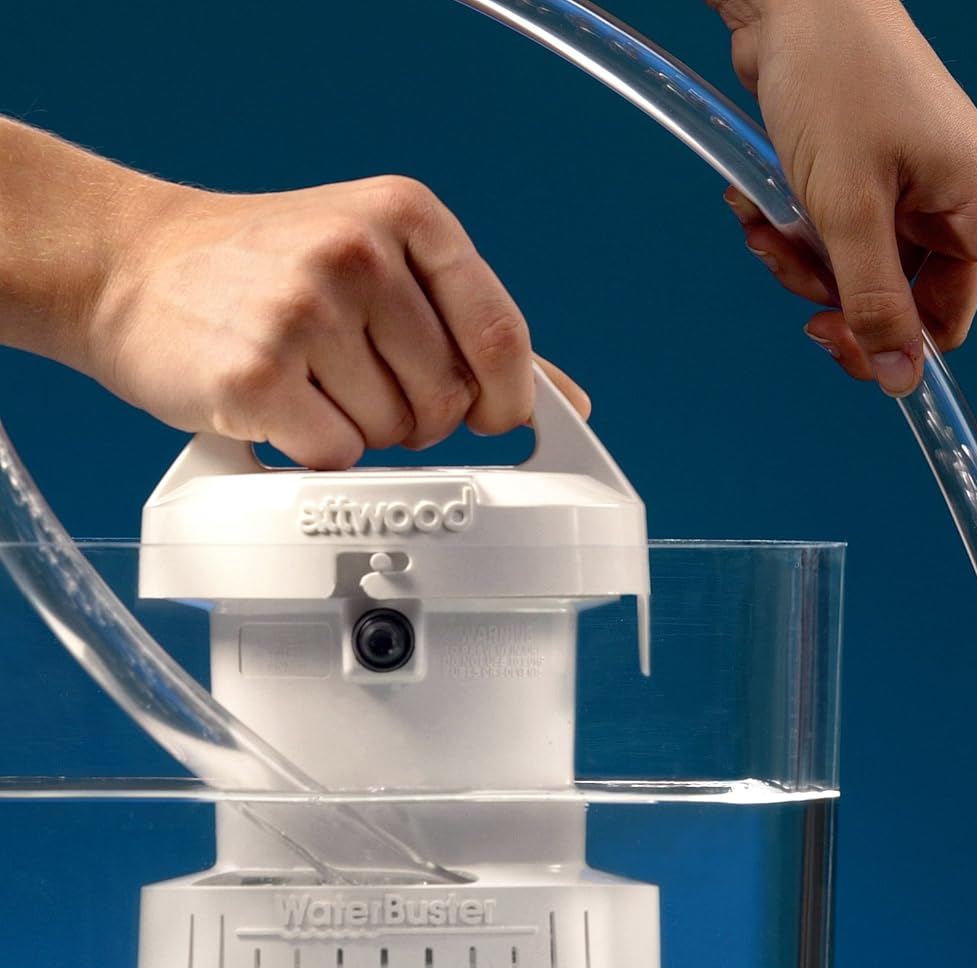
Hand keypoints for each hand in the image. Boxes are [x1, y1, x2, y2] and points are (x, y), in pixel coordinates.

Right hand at [88, 174, 588, 468]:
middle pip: (447, 400)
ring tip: (306, 381)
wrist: (128, 267)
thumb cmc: (263, 270)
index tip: (488, 417)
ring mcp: (307, 312)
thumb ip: (471, 326)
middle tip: (353, 380)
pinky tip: (278, 409)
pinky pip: (335, 459)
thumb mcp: (375, 260)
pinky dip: (312, 453)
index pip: (501, 336)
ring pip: (391, 436)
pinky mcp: (259, 375)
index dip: (504, 399)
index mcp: (407, 216)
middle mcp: (361, 254)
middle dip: (413, 416)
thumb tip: (566, 401)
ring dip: (356, 432)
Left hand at [712, 0, 976, 472]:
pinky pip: (844, 262)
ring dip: (817, 287)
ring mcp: (917, 208)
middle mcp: (964, 216)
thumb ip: (874, 302)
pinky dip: (802, 252)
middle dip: (864, 333)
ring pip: (876, 299)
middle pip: (932, 326)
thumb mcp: (848, 206)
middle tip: (814, 323)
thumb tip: (900, 381)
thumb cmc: (837, 75)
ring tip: (775, 236)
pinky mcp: (873, 199)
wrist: (794, 3)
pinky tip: (763, 216)